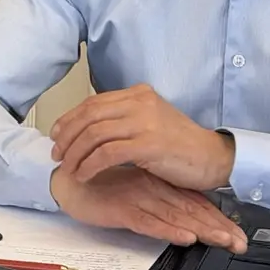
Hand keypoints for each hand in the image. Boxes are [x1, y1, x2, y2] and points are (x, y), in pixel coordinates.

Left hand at [50, 84, 235, 190]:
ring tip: (68, 167)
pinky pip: (108, 153)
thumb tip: (87, 128)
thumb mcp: (150, 123)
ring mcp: (145, 122)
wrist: (213, 158)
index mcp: (138, 95)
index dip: (69, 119)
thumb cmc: (180, 146)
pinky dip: (90, 164)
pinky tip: (84, 174)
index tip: (56, 134)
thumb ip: (123, 119)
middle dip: (67, 136)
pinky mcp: (149, 144)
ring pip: (94, 134)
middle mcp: (140, 103)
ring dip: (76, 152)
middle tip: (56, 153)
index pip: (93, 103)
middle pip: (89, 116)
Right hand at [51, 166, 247, 250]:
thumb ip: (155, 200)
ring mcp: (137, 198)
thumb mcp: (132, 191)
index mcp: (157, 183)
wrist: (65, 180)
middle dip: (218, 228)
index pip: (194, 202)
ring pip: (175, 216)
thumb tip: (180, 219)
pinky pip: (148, 221)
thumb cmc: (98, 186)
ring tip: (223, 241)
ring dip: (201, 230)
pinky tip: (183, 237)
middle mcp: (152, 189)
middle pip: (192, 210)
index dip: (218, 219)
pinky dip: (167, 230)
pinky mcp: (121, 208)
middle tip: (240, 244)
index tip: (239, 235)